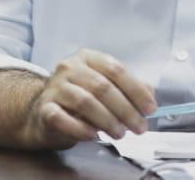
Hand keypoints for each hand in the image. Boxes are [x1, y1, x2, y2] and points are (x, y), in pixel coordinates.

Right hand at [24, 48, 156, 149]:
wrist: (44, 114)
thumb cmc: (81, 99)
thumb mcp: (105, 89)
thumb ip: (128, 90)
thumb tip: (150, 98)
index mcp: (88, 58)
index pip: (116, 69)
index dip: (136, 89)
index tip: (150, 109)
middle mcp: (70, 68)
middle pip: (103, 87)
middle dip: (126, 110)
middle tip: (139, 127)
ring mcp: (55, 87)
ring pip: (86, 102)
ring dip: (108, 121)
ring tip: (120, 134)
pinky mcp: (44, 108)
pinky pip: (63, 119)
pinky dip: (82, 129)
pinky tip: (94, 136)